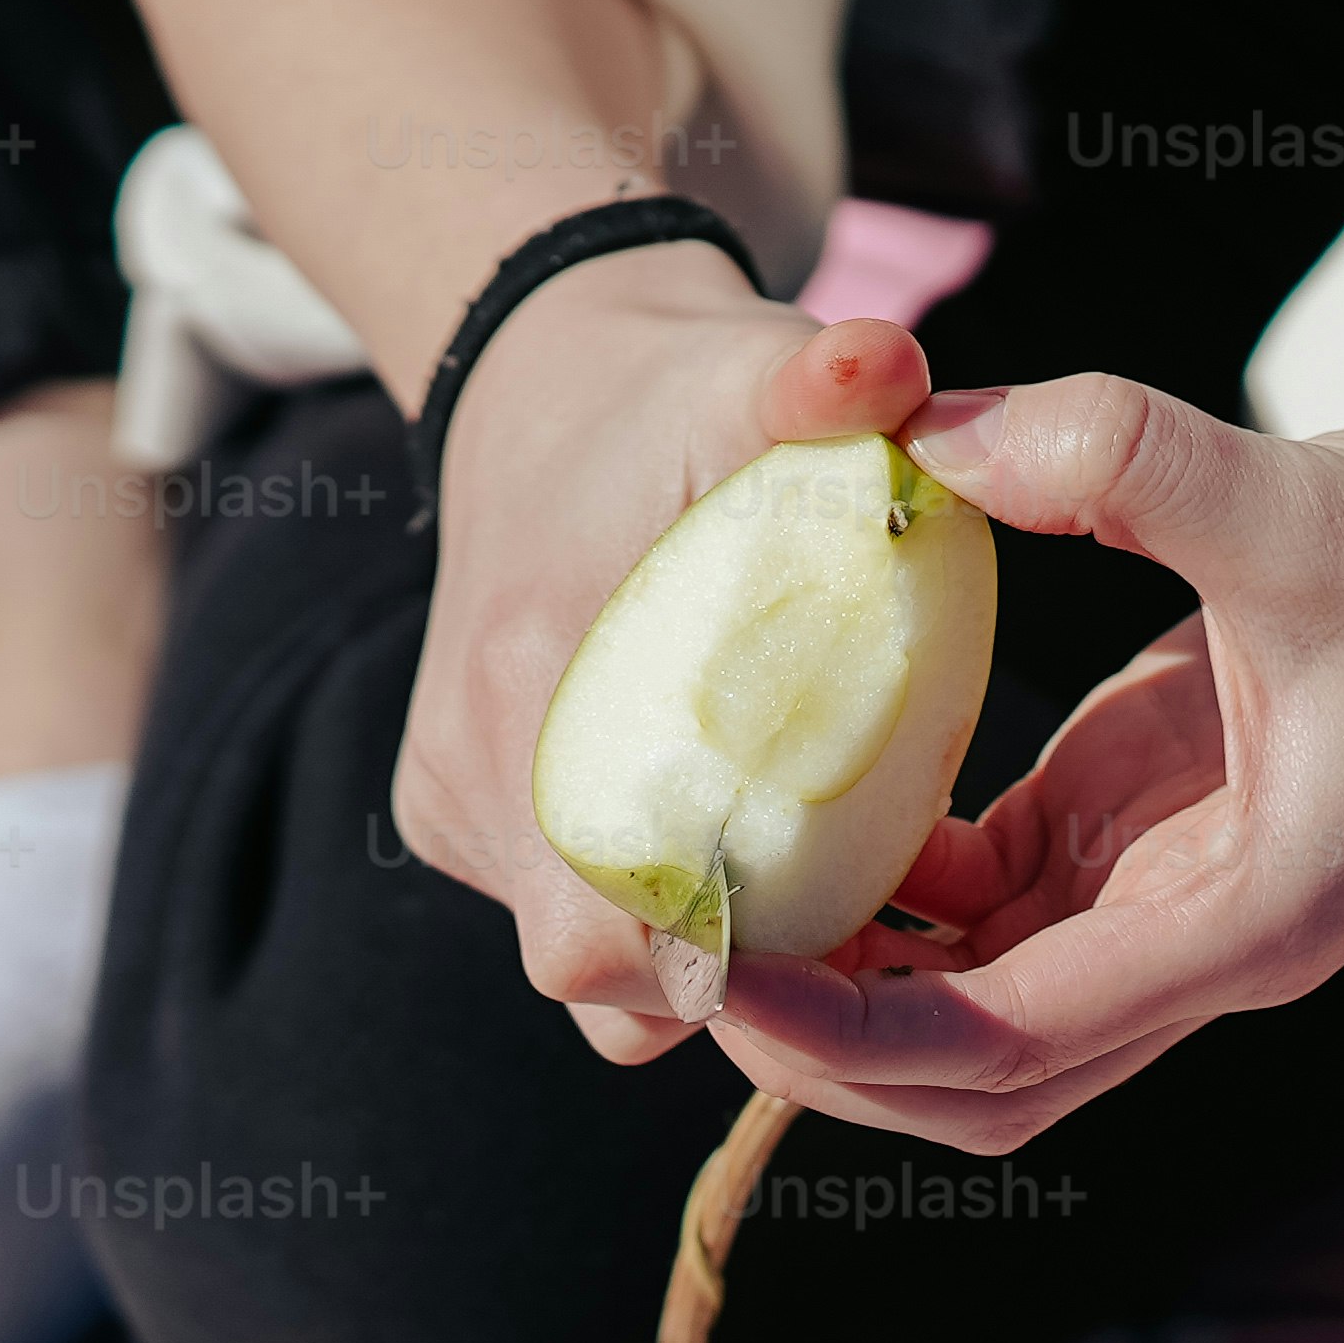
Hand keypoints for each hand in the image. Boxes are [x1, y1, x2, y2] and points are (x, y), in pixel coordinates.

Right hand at [394, 247, 933, 1066]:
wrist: (541, 394)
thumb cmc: (676, 401)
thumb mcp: (750, 371)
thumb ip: (824, 377)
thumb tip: (887, 366)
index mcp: (530, 675)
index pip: (594, 931)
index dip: (708, 961)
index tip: (828, 927)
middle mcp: (472, 764)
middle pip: (596, 976)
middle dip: (724, 968)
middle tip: (846, 910)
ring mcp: (456, 798)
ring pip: (583, 957)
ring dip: (688, 935)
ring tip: (801, 867)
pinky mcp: (457, 807)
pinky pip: (559, 899)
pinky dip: (645, 888)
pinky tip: (729, 820)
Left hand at [701, 378, 1343, 1154]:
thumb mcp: (1309, 496)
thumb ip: (1125, 456)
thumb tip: (932, 433)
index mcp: (1247, 921)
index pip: (1002, 1044)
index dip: (842, 1030)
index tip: (710, 965)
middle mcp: (1202, 946)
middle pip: (969, 1082)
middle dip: (816, 1043)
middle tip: (671, 942)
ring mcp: (1176, 899)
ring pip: (971, 1008)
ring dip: (846, 969)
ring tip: (705, 873)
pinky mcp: (1154, 832)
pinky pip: (991, 901)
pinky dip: (895, 875)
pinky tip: (806, 780)